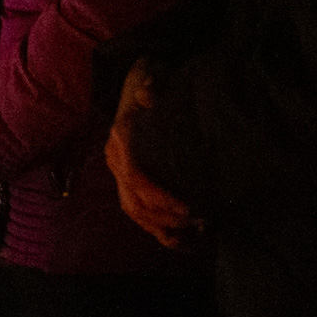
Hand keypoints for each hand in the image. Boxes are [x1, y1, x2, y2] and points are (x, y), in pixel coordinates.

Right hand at [106, 62, 195, 246]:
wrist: (139, 79)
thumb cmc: (151, 79)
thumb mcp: (151, 73)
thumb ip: (150, 83)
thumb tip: (148, 95)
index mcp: (120, 140)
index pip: (136, 178)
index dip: (163, 198)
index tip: (191, 208)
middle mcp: (115, 159)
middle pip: (135, 203)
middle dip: (168, 218)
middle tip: (201, 222)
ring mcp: (119, 172)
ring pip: (135, 212)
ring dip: (163, 227)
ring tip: (195, 234)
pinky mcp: (128, 180)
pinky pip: (139, 212)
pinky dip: (158, 230)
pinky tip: (183, 243)